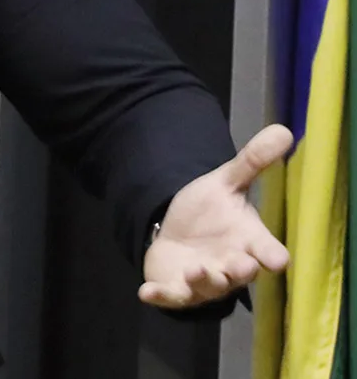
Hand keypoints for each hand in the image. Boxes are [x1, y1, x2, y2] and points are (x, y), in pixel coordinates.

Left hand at [139, 123, 292, 308]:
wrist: (179, 234)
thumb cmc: (210, 213)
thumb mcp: (225, 183)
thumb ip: (251, 162)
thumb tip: (283, 129)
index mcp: (247, 241)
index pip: (267, 251)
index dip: (272, 255)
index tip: (278, 258)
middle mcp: (230, 265)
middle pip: (241, 274)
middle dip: (239, 270)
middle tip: (238, 264)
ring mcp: (204, 281)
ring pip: (209, 287)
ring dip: (204, 280)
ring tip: (197, 269)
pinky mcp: (178, 290)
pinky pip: (170, 297)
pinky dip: (159, 296)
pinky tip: (144, 292)